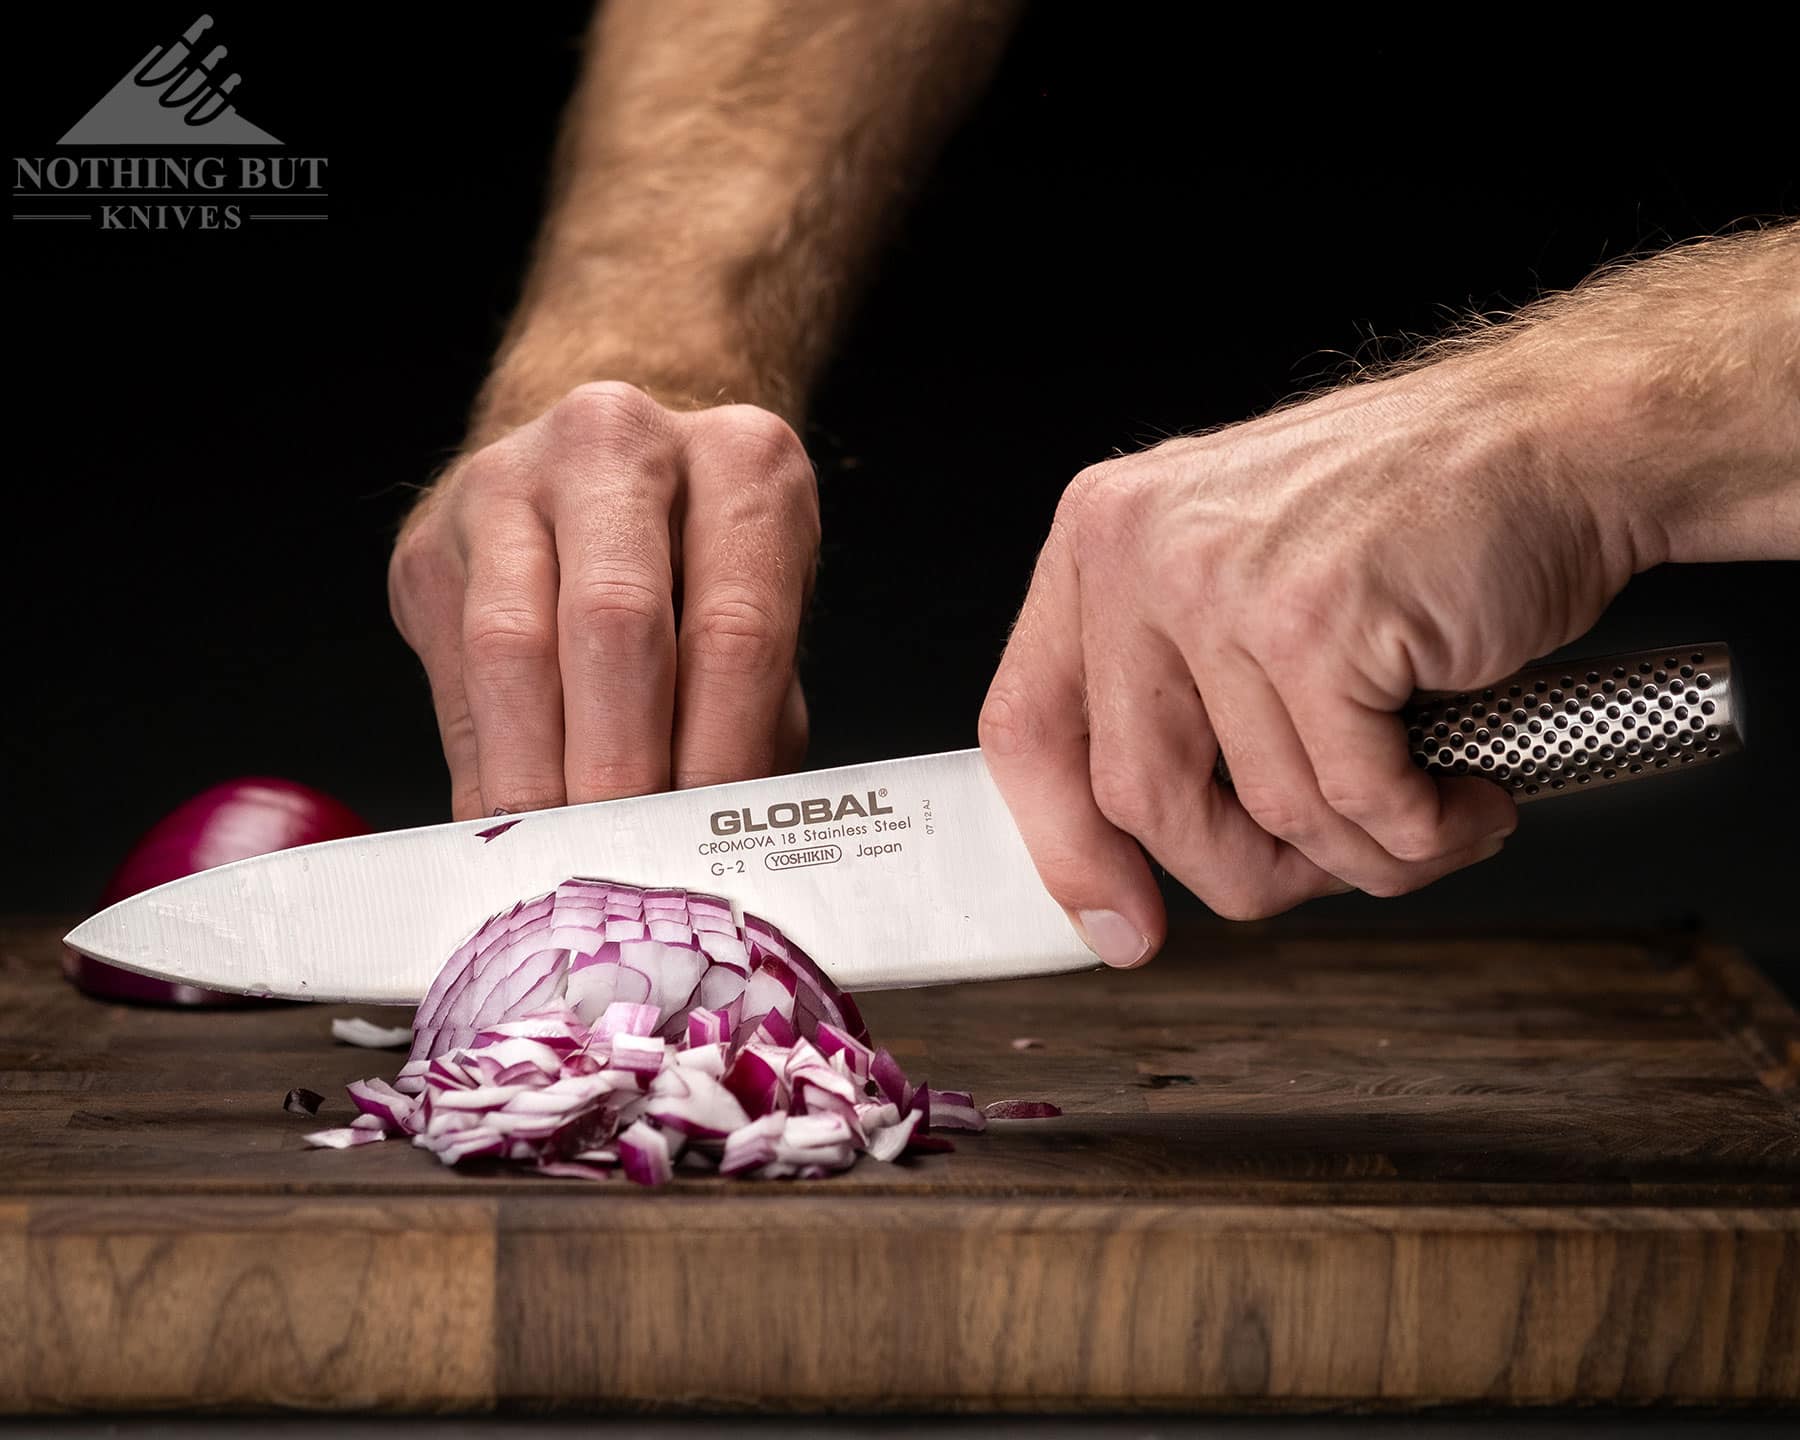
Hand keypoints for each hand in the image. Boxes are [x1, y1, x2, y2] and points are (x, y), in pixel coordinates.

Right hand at [390, 381, 818, 818]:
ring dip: (535, 774)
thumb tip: (717, 841)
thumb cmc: (706, 569)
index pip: (735, 624)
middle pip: (614, 620)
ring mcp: (507, 483)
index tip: (703, 839)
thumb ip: (755, 720)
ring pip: (508, 645)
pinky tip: (512, 828)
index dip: (717, 749)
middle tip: (625, 859)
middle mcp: (618, 443)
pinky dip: (484, 768)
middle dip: (617, 765)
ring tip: (563, 857)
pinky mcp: (431, 545)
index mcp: (738, 461)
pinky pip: (452, 678)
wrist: (606, 475)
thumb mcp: (767, 623)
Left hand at [980, 356, 1638, 963]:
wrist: (1560, 441)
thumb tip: (1138, 861)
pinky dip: (1427, 834)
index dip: (1067, 849)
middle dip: (1248, 871)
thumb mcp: (1243, 574)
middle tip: (1328, 867)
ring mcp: (1223, 585)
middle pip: (1140, 799)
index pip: (1028, 727)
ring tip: (1431, 818)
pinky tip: (1470, 799)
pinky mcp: (1316, 624)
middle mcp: (1140, 553)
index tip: (1118, 923)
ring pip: (1262, 813)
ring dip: (1362, 858)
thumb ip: (1177, 694)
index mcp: (1101, 543)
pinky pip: (1356, 802)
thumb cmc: (1420, 521)